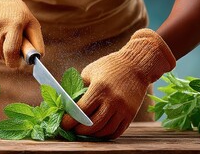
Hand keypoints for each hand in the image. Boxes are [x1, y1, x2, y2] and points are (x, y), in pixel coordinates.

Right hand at [0, 0, 44, 67]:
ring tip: (4, 37)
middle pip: (1, 55)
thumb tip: (37, 59)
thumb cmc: (18, 13)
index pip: (11, 51)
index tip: (17, 63)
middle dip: (8, 57)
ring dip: (0, 51)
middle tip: (12, 48)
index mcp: (14, 24)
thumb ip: (37, 42)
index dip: (14, 62)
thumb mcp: (32, 23)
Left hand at [61, 28, 175, 138]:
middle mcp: (112, 100)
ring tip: (85, 131)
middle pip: (93, 124)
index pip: (81, 110)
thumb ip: (79, 88)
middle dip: (79, 130)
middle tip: (73, 129)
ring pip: (105, 130)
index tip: (64, 124)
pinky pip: (117, 131)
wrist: (136, 65)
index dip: (70, 120)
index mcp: (99, 88)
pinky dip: (106, 135)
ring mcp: (123, 109)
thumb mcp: (90, 72)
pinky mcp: (131, 114)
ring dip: (92, 134)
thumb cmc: (109, 66)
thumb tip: (67, 105)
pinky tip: (98, 131)